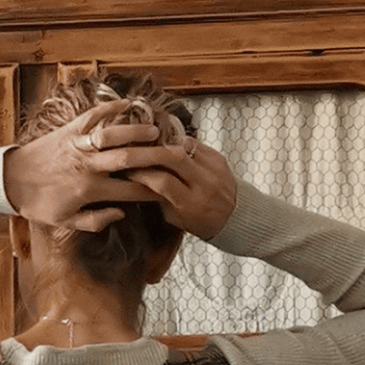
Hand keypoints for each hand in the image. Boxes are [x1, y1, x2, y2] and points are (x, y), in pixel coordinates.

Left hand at [2, 103, 172, 232]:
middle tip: (170, 155)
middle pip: (128, 158)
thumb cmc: (39, 203)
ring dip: (137, 131)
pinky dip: (111, 107)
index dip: (150, 190)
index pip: (129, 190)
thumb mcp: (66, 221)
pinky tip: (127, 104)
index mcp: (89, 190)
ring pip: (114, 134)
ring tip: (155, 131)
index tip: (166, 190)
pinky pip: (94, 115)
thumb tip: (121, 213)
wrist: (11, 180)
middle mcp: (88, 165)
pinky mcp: (70, 128)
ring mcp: (79, 143)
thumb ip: (95, 220)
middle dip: (152, 156)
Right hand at [115, 135, 237, 240]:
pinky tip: (169, 145)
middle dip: (151, 152)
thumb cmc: (200, 222)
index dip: (143, 173)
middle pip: (173, 157)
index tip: (129, 171)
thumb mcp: (177, 219)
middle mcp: (203, 184)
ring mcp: (213, 168)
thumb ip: (161, 199)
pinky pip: (195, 144)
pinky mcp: (218, 157)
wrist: (235, 216)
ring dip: (165, 144)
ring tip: (151, 145)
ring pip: (183, 146)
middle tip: (137, 150)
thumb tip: (140, 180)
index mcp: (191, 204)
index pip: (163, 181)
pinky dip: (179, 143)